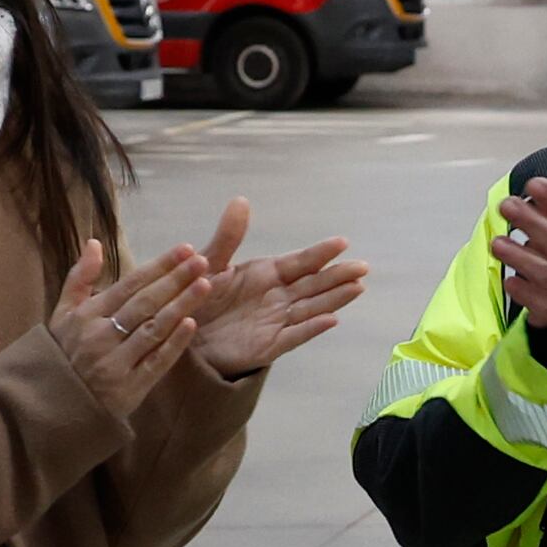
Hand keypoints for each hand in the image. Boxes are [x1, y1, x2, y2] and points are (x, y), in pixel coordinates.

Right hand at [47, 235, 207, 418]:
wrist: (55, 406)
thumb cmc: (62, 354)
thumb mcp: (62, 314)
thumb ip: (79, 278)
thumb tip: (94, 243)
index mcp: (87, 315)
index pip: (129, 284)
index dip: (158, 266)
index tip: (184, 250)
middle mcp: (101, 336)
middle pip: (145, 303)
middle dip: (175, 280)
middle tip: (202, 261)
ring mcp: (116, 363)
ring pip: (153, 329)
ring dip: (181, 305)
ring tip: (205, 285)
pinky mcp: (130, 388)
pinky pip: (156, 362)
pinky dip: (174, 343)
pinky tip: (192, 323)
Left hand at [174, 195, 370, 380]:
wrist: (182, 335)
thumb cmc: (198, 297)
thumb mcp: (211, 262)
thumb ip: (229, 236)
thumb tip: (241, 200)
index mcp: (267, 274)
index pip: (300, 262)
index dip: (321, 253)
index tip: (342, 242)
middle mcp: (278, 296)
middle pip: (314, 284)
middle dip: (339, 276)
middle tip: (363, 267)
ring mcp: (277, 321)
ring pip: (312, 308)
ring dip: (335, 299)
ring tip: (358, 288)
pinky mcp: (269, 346)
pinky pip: (294, 336)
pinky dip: (312, 328)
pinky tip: (331, 320)